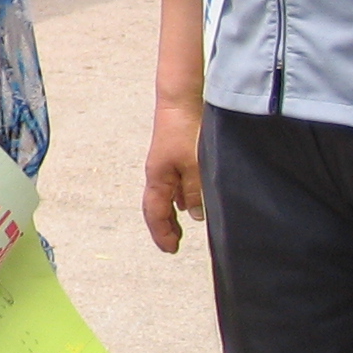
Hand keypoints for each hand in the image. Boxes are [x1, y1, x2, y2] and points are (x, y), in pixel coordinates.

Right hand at [142, 103, 205, 252]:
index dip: (162, 233)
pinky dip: (180, 199)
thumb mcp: (195, 165)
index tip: (171, 250)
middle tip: (174, 244)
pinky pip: (174, 185)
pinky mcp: (174, 156)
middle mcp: (158, 174)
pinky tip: (191, 202)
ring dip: (172, 213)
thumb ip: (196, 191)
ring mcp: (165, 165)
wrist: (179, 102)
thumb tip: (195, 215)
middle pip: (157, 206)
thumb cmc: (186, 132)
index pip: (155, 213)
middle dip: (165, 226)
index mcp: (158, 178)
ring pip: (166, 196)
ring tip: (182, 227)